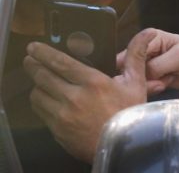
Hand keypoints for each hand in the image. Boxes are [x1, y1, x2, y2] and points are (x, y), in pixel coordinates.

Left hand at [23, 30, 152, 161]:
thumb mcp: (136, 83)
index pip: (61, 63)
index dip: (43, 53)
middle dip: (34, 66)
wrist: (123, 147)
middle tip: (30, 59)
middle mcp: (75, 97)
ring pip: (38, 94)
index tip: (33, 47)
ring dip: (37, 85)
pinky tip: (46, 99)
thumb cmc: (131, 114)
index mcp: (94, 82)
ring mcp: (63, 115)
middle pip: (43, 76)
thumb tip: (147, 33)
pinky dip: (40, 102)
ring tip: (40, 80)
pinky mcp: (57, 130)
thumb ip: (135, 56)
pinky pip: (40, 111)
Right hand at [118, 28, 178, 94]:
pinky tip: (165, 85)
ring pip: (136, 79)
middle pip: (130, 67)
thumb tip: (140, 75)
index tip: (141, 74)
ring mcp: (150, 66)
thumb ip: (157, 65)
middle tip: (157, 80)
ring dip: (148, 84)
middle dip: (140, 77)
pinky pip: (145, 87)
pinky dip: (153, 89)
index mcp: (151, 38)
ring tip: (164, 82)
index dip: (131, 65)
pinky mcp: (155, 78)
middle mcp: (148, 51)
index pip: (130, 52)